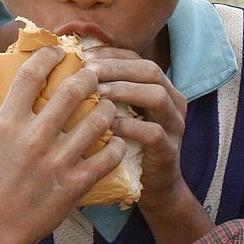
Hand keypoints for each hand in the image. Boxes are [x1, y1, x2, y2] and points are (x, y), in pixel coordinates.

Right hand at [0, 46, 125, 243]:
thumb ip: (12, 116)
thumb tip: (28, 87)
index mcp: (9, 124)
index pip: (31, 76)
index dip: (48, 56)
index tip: (60, 52)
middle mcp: (33, 139)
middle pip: (72, 90)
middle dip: (89, 77)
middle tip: (95, 75)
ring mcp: (56, 162)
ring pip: (98, 119)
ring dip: (108, 108)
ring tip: (108, 106)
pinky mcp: (74, 184)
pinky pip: (107, 155)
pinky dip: (116, 144)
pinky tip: (115, 141)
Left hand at [83, 46, 187, 209]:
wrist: (154, 189)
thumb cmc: (128, 146)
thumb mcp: (120, 113)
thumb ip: (106, 92)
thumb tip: (69, 70)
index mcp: (161, 86)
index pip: (137, 58)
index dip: (111, 54)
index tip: (83, 56)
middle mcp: (173, 100)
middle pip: (150, 70)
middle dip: (117, 67)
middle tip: (87, 70)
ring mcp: (175, 125)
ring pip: (156, 96)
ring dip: (124, 90)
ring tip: (96, 92)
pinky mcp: (170, 149)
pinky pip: (153, 132)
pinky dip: (128, 126)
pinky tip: (106, 126)